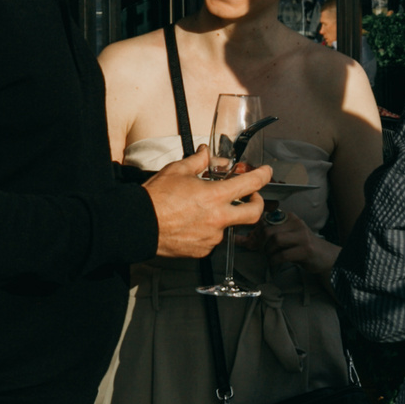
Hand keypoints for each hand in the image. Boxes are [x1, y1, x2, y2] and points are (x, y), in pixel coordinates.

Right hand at [145, 146, 272, 259]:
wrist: (138, 225)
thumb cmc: (156, 198)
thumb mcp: (177, 171)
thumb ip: (198, 161)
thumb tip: (205, 152)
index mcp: (215, 196)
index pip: (251, 184)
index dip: (263, 176)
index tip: (266, 172)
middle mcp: (218, 219)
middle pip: (253, 214)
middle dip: (257, 203)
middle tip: (250, 197)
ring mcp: (212, 237)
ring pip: (229, 226)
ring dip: (224, 216)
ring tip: (205, 209)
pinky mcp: (202, 251)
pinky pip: (212, 239)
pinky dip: (208, 230)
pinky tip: (194, 223)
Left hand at [245, 206, 339, 277]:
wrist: (324, 256)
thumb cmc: (300, 247)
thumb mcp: (284, 238)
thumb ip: (265, 237)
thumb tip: (240, 239)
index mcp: (288, 217)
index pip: (265, 220)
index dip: (254, 232)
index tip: (249, 242)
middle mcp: (295, 223)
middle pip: (268, 230)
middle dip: (260, 243)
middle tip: (261, 252)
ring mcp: (302, 236)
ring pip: (275, 240)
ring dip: (268, 252)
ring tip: (271, 257)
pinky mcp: (306, 249)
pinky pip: (283, 254)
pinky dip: (275, 261)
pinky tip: (276, 263)